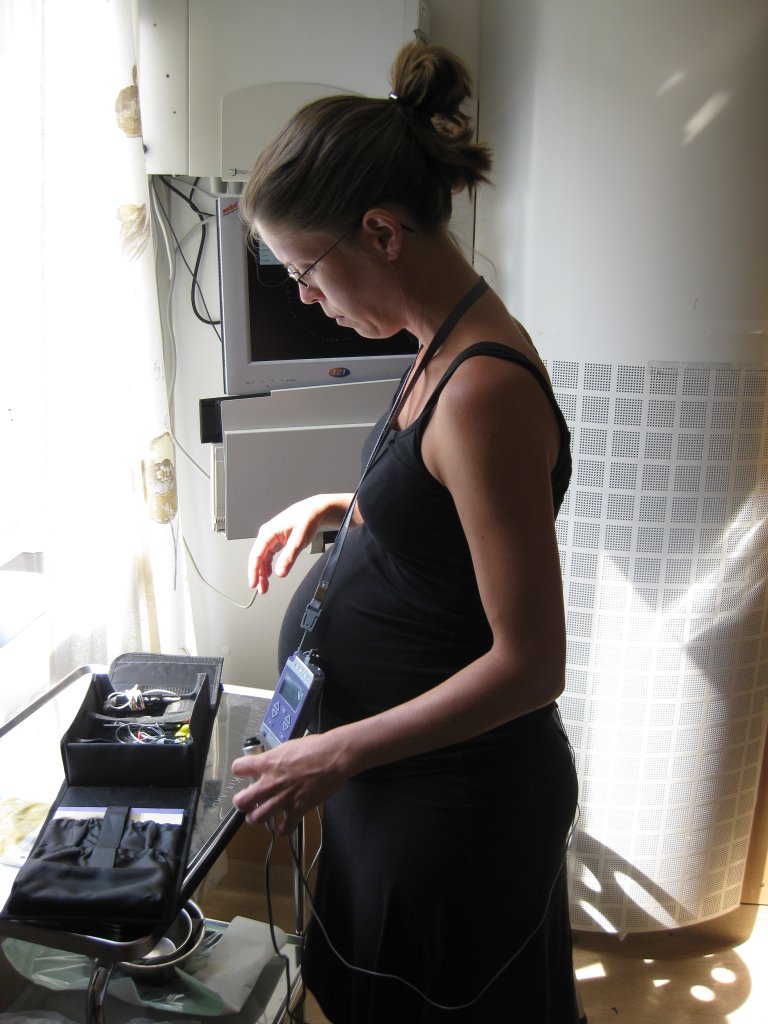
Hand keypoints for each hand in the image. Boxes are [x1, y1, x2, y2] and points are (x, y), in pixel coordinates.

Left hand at [231, 733, 346, 834]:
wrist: (333, 758)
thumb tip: (271, 762)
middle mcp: (271, 782)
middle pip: (241, 801)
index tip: (243, 772)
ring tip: (258, 815)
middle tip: (245, 801)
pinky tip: (282, 826)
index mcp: (267, 763)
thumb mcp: (288, 746)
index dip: (239, 770)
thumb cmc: (315, 748)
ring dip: (255, 818)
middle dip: (241, 803)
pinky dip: (282, 829)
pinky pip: (284, 828)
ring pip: (257, 818)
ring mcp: (283, 798)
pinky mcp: (297, 809)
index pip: (238, 768)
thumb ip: (275, 758)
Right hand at [247, 493, 351, 593]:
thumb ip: (288, 557)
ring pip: (263, 558)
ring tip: (265, 585)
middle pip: (258, 558)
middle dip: (258, 575)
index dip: (253, 571)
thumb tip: (280, 572)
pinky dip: (268, 565)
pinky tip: (269, 574)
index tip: (253, 583)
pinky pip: (269, 555)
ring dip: (263, 572)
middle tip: (261, 589)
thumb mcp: (298, 541)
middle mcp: (267, 534)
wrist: (316, 510)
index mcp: (268, 532)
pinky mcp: (278, 540)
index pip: (256, 555)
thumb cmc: (307, 519)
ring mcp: (272, 537)